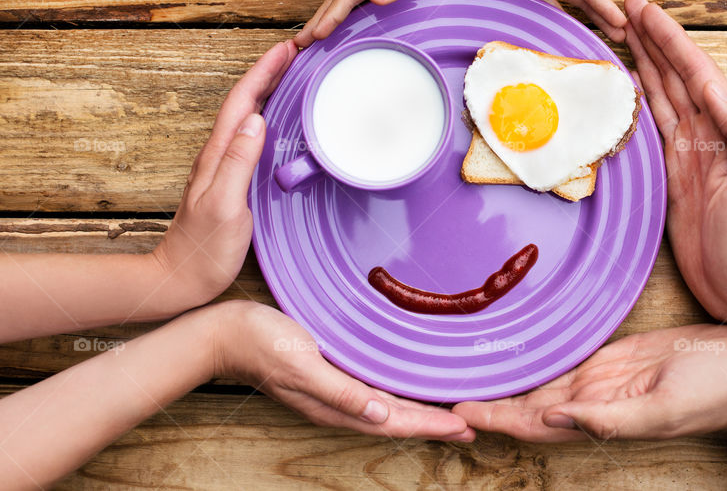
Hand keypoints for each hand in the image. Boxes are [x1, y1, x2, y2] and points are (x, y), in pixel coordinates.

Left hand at [150, 40, 297, 310]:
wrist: (181, 278)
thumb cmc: (203, 249)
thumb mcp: (225, 205)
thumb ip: (238, 162)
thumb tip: (256, 120)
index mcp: (218, 155)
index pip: (242, 102)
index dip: (264, 72)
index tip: (287, 49)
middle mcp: (219, 154)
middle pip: (245, 102)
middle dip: (269, 72)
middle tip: (297, 52)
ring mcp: (225, 166)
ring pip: (249, 116)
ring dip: (269, 91)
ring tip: (292, 75)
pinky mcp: (233, 179)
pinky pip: (252, 137)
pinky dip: (269, 117)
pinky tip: (281, 121)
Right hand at [213, 301, 473, 440]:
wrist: (224, 333)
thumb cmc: (260, 343)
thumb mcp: (302, 366)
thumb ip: (340, 392)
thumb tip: (379, 416)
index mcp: (335, 404)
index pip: (393, 421)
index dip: (429, 425)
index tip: (462, 427)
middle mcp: (337, 401)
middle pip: (395, 419)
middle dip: (432, 424)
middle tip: (468, 427)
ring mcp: (332, 389)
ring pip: (385, 407)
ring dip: (417, 412)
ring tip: (445, 415)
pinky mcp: (327, 372)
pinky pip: (370, 390)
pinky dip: (394, 394)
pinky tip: (403, 389)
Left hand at [453, 325, 726, 441]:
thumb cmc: (716, 392)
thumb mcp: (663, 409)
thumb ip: (610, 419)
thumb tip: (557, 417)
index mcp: (599, 417)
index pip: (533, 422)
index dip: (495, 418)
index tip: (457, 410)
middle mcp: (592, 400)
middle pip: (527, 402)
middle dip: (489, 399)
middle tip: (445, 388)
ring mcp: (600, 378)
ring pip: (542, 380)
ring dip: (507, 379)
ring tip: (469, 369)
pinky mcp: (612, 355)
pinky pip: (566, 357)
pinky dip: (538, 356)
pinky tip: (517, 351)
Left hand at [460, 0, 625, 41]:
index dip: (606, 7)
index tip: (623, 24)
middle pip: (583, 3)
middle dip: (603, 19)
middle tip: (622, 38)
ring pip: (566, 10)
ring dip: (582, 24)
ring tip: (597, 40)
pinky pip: (541, 12)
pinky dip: (552, 25)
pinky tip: (557, 35)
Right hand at [623, 0, 726, 324]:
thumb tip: (713, 88)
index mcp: (726, 130)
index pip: (694, 73)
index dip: (670, 40)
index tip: (644, 10)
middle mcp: (704, 137)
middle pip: (674, 77)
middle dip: (653, 41)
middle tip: (627, 8)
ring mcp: (687, 157)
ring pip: (660, 98)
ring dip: (644, 65)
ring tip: (623, 37)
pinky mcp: (672, 180)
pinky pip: (651, 133)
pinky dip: (638, 106)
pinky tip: (627, 91)